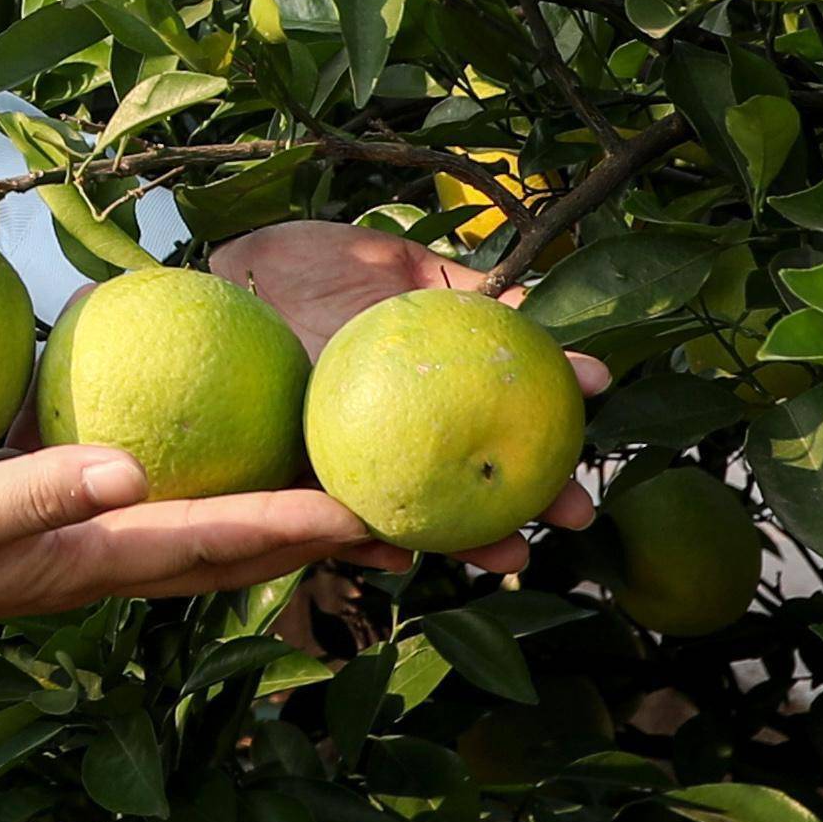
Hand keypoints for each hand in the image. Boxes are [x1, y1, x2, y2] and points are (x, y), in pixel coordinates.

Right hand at [0, 446, 367, 647]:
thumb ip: (37, 489)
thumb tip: (129, 470)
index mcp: (87, 562)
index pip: (216, 540)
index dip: (298, 525)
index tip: (374, 513)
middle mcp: (98, 559)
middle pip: (232, 548)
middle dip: (316, 538)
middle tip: (405, 523)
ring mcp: (74, 541)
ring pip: (200, 529)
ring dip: (275, 518)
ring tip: (345, 498)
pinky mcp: (47, 509)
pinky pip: (148, 498)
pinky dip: (206, 484)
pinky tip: (224, 450)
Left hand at [205, 220, 614, 573]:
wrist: (232, 272)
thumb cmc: (314, 265)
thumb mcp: (398, 268)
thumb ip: (462, 291)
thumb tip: (537, 305)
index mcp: (423, 395)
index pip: (495, 427)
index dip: (546, 443)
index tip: (589, 438)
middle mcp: (391, 439)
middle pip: (464, 488)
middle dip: (525, 508)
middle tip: (579, 517)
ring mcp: (343, 463)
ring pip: (408, 517)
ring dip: (463, 541)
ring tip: (511, 556)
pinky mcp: (289, 482)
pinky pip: (326, 522)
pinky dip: (362, 542)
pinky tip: (399, 555)